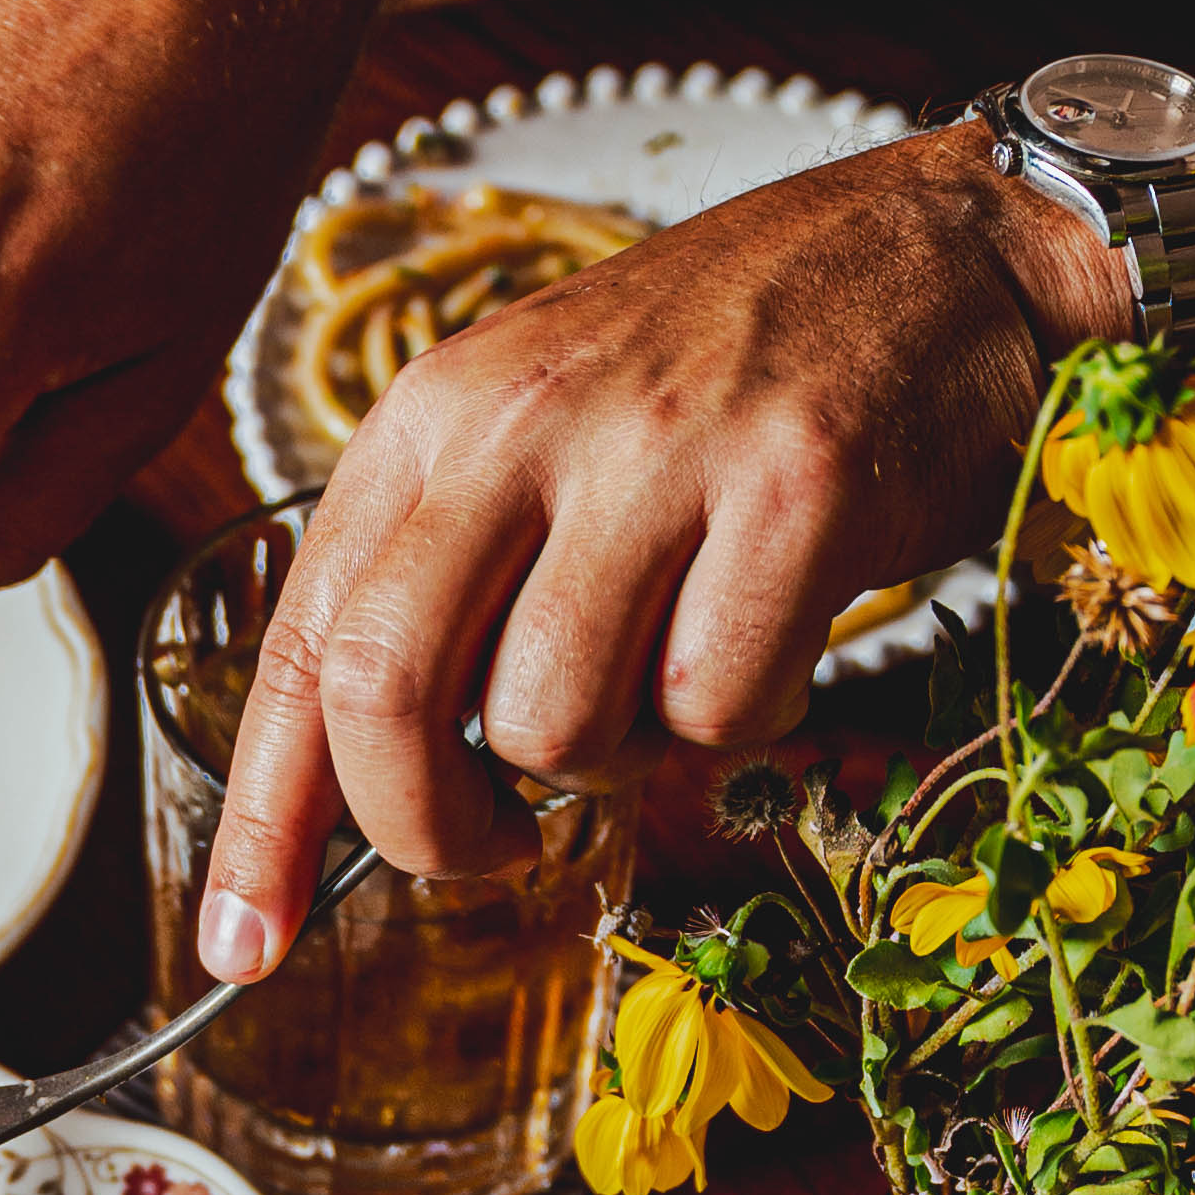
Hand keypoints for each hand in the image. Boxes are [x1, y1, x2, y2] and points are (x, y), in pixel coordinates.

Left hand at [193, 125, 1121, 970]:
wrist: (946, 248)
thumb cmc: (731, 375)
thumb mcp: (539, 440)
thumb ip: (444, 586)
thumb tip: (359, 789)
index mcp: (434, 419)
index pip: (302, 647)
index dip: (266, 822)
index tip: (247, 946)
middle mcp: (520, 421)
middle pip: (388, 697)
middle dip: (430, 828)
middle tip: (499, 845)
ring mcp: (658, 452)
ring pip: (556, 726)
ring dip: (619, 756)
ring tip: (675, 667)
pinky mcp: (796, 488)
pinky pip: (717, 708)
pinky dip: (747, 715)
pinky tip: (777, 631)